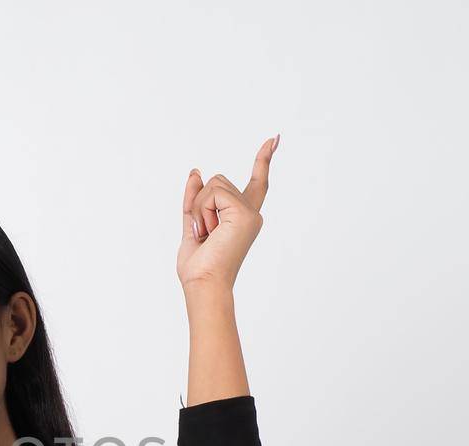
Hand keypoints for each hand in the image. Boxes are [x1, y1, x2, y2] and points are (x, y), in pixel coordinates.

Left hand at [176, 134, 276, 291]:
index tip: (275, 139)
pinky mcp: (246, 213)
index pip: (256, 182)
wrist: (204, 284)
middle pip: (218, 180)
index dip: (264, 160)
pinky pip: (213, 193)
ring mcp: (251, 213)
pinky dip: (202, 211)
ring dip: (199, 208)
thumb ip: (195, 198)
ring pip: (214, 183)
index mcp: (242, 217)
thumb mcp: (192, 223)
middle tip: (202, 232)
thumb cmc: (199, 265)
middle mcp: (251, 213)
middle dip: (199, 202)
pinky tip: (209, 231)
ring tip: (206, 234)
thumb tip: (196, 171)